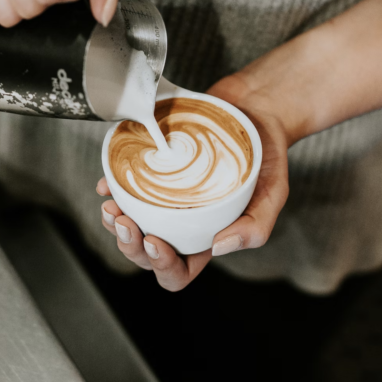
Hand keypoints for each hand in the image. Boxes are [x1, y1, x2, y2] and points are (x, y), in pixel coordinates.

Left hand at [96, 75, 291, 290]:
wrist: (256, 110)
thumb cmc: (267, 155)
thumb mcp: (274, 192)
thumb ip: (255, 226)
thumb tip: (218, 248)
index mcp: (206, 238)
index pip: (178, 271)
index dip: (161, 266)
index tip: (154, 241)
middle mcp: (182, 223)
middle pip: (146, 253)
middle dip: (129, 245)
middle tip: (125, 222)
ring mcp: (165, 199)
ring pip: (131, 224)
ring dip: (114, 224)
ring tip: (110, 207)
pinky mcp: (155, 173)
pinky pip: (125, 188)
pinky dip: (111, 189)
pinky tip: (107, 184)